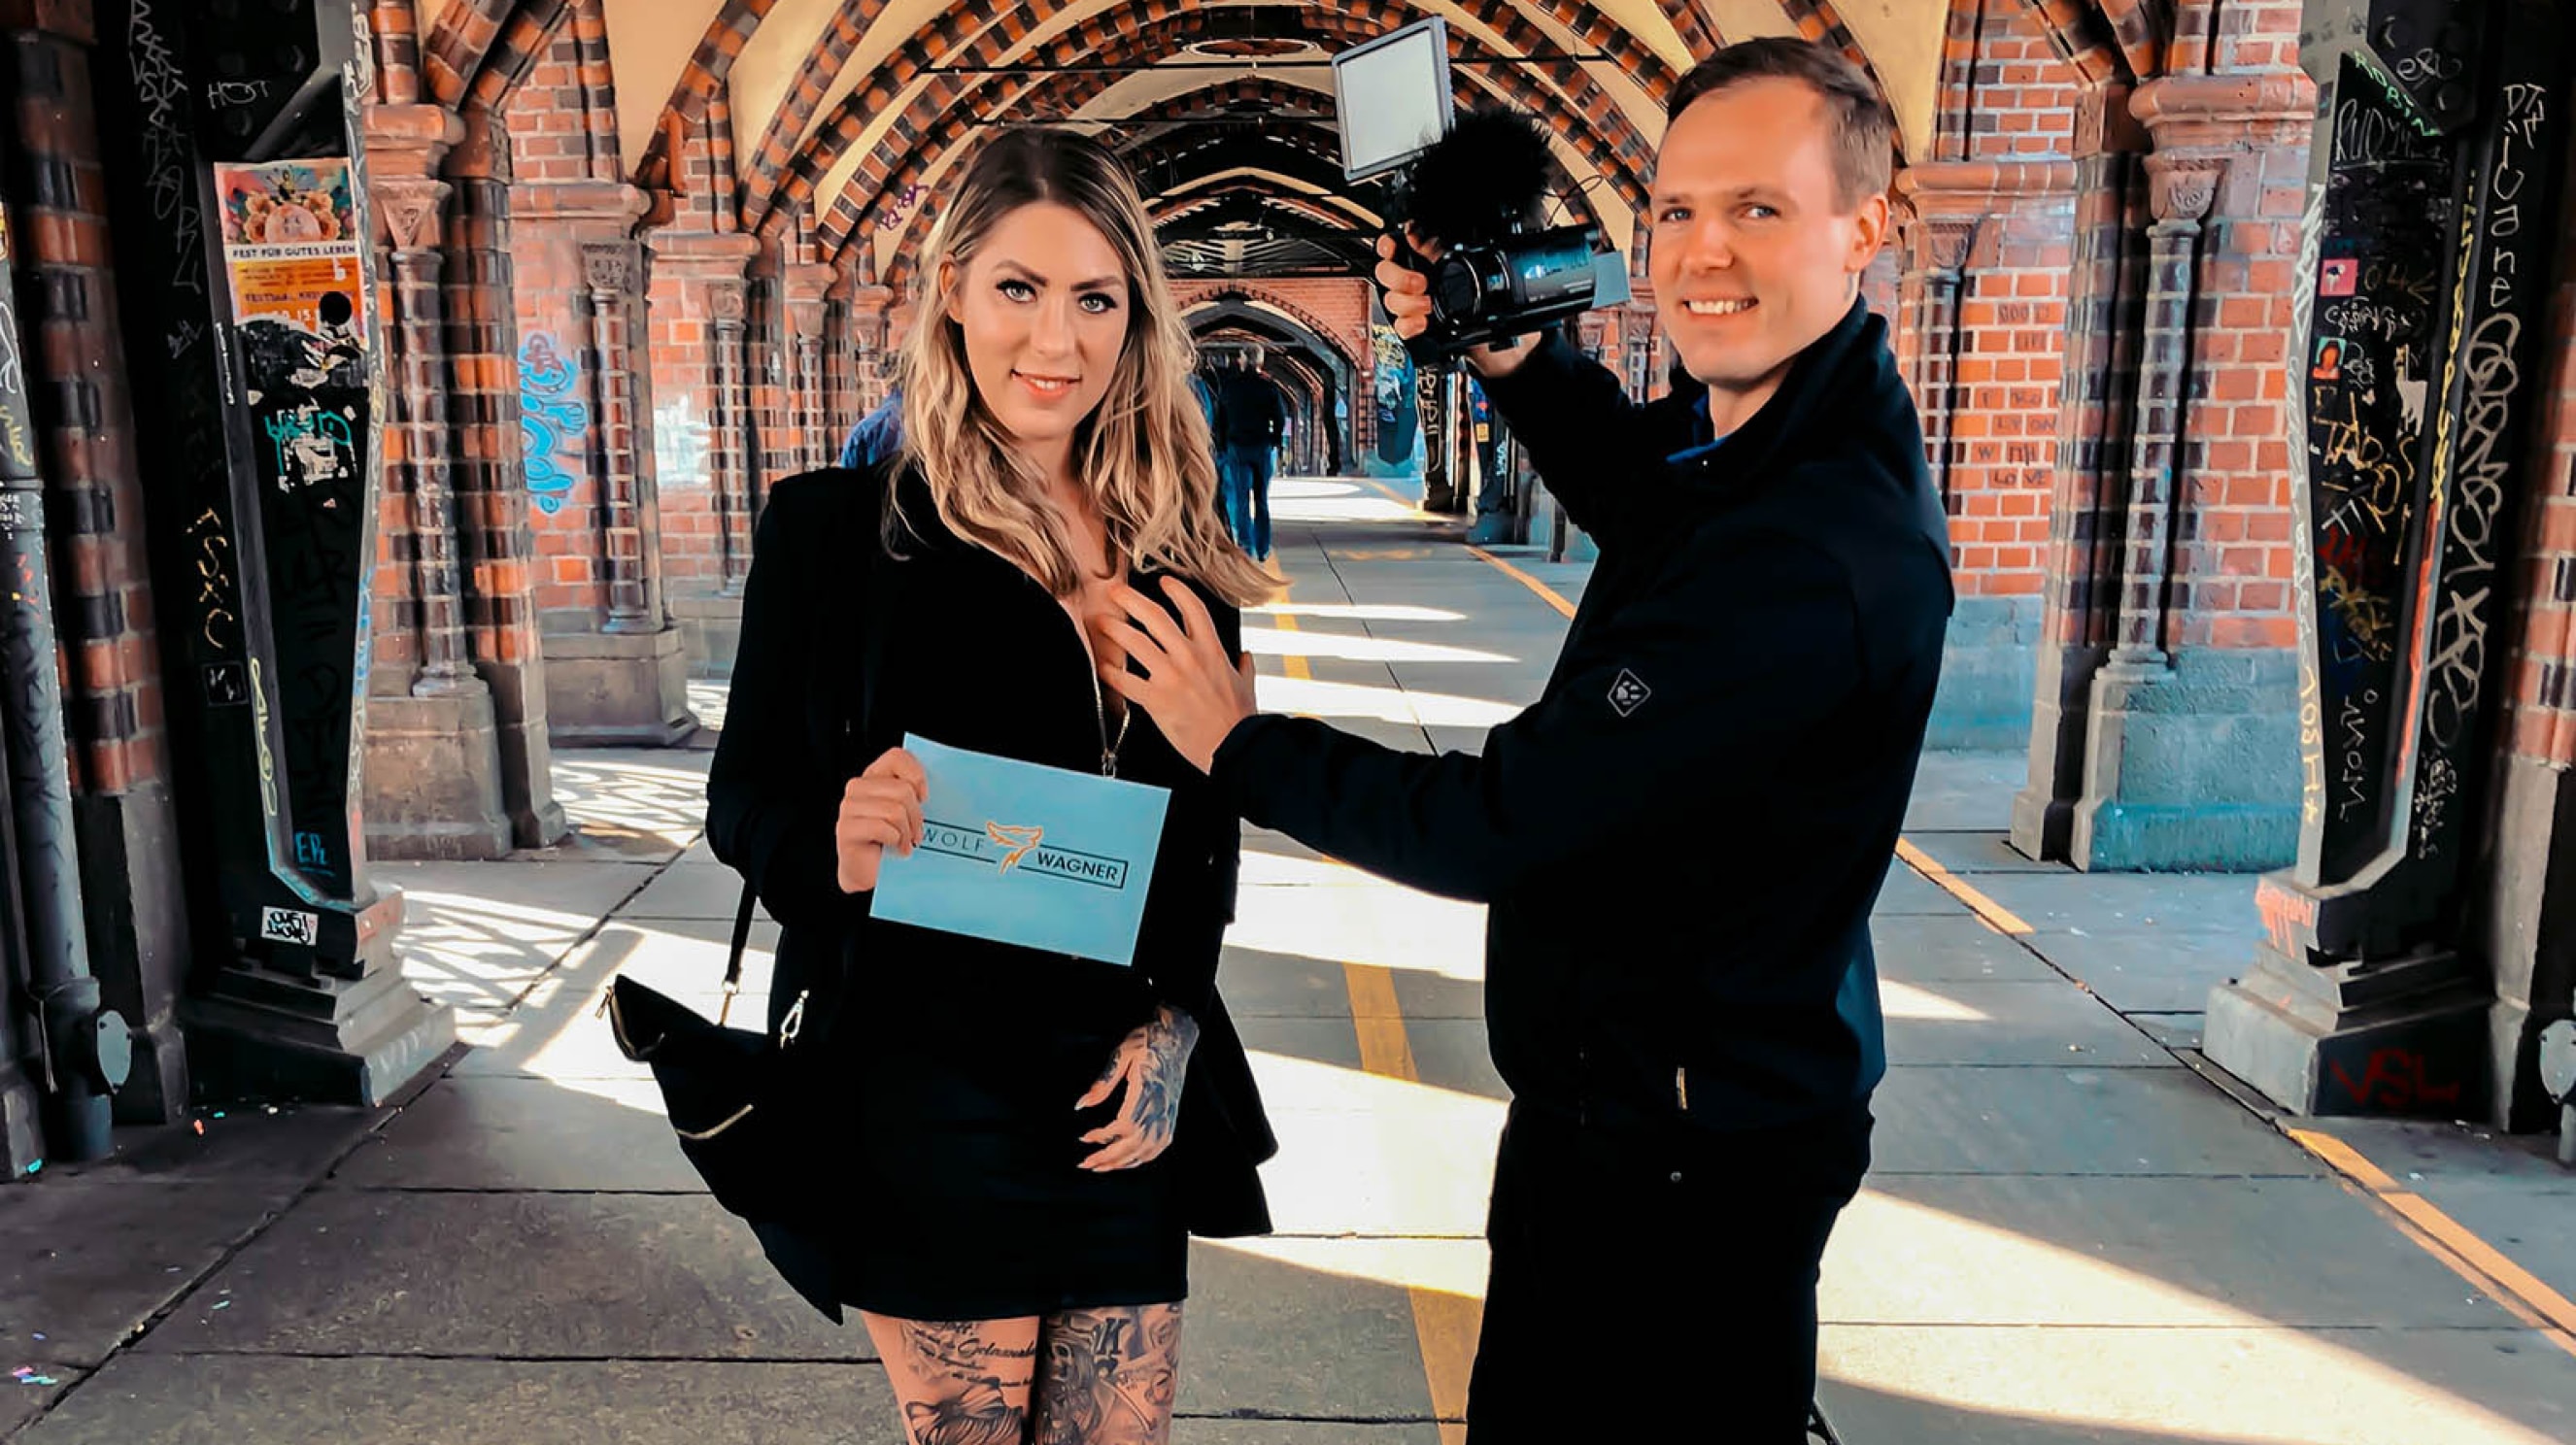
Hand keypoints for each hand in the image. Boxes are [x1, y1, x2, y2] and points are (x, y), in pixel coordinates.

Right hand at [834, 746, 926, 893]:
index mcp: (875, 776)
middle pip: (902, 789)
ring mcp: (849, 807)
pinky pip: (882, 828)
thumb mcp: (909, 812)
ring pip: (894, 810)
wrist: (869, 871)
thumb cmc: (892, 840)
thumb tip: (944, 790)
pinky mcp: (845, 828)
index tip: (924, 797)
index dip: (916, 775)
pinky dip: (895, 841)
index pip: (897, 756)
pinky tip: (896, 848)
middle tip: (917, 832)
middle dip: (916, 815)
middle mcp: (859, 787)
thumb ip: (917, 795)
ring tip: (907, 842)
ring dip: (907, 831)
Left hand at [1075, 1005, 1199, 1170]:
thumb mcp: (1120, 1054)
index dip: (1104, 1137)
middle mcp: (1160, 1108)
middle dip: (1108, 1158)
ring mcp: (1168, 1115)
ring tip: (1101, 1167)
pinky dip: (1141, 1159)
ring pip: (1146, 1151)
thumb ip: (1103, 1082)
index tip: (1085, 1137)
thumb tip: (1082, 1104)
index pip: (1125, 1126)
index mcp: (1147, 1092)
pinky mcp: (1171, 1117)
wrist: (1175, 1038)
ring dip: (1122, 1163)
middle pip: (1134, 1145)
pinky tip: (1127, 1161)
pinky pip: (1158, 1147)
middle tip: (1086, 1163)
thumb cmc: (1147, 1042)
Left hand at [1093, 577, 1256, 773]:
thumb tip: (1245, 657)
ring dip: (1114, 629)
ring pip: (1134, 642)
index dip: (1176, 590)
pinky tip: (1102, 668)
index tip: (1165, 583)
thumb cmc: (1240, 720)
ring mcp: (1170, 676)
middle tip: (1116, 592)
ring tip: (1101, 622)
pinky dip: (1110, 673)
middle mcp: (1189, 657)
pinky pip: (1125, 681)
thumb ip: (1243, 668)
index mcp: (1212, 650)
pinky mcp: (1156, 699)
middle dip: (1131, 599)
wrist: (1235, 746)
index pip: (1193, 608)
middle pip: (1154, 616)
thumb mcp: (1246, 686)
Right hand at [1372, 233, 1539, 378]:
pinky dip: (1410, 325)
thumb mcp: (1459, 264)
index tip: (1392, 248)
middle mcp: (1410, 280)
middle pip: (1384, 273)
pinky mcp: (1412, 326)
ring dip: (1409, 303)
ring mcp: (1410, 303)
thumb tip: (1416, 233)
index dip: (1387, 245)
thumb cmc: (1475, 295)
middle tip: (1421, 283)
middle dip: (1399, 278)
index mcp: (1420, 259)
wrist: (1486, 328)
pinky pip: (1399, 325)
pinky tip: (1423, 322)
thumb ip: (1434, 248)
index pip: (1391, 247)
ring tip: (1429, 305)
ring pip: (1391, 300)